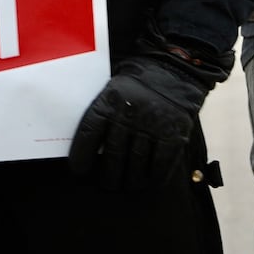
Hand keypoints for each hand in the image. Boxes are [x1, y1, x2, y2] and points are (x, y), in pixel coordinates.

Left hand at [69, 41, 227, 191]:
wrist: (174, 68)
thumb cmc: (138, 82)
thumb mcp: (114, 89)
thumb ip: (105, 113)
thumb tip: (93, 146)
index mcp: (109, 101)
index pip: (89, 133)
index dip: (81, 155)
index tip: (79, 171)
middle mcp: (129, 114)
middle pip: (113, 155)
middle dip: (108, 175)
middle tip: (107, 184)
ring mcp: (152, 125)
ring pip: (135, 164)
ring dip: (130, 180)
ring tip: (126, 185)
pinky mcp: (173, 134)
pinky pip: (160, 164)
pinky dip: (153, 177)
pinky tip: (148, 181)